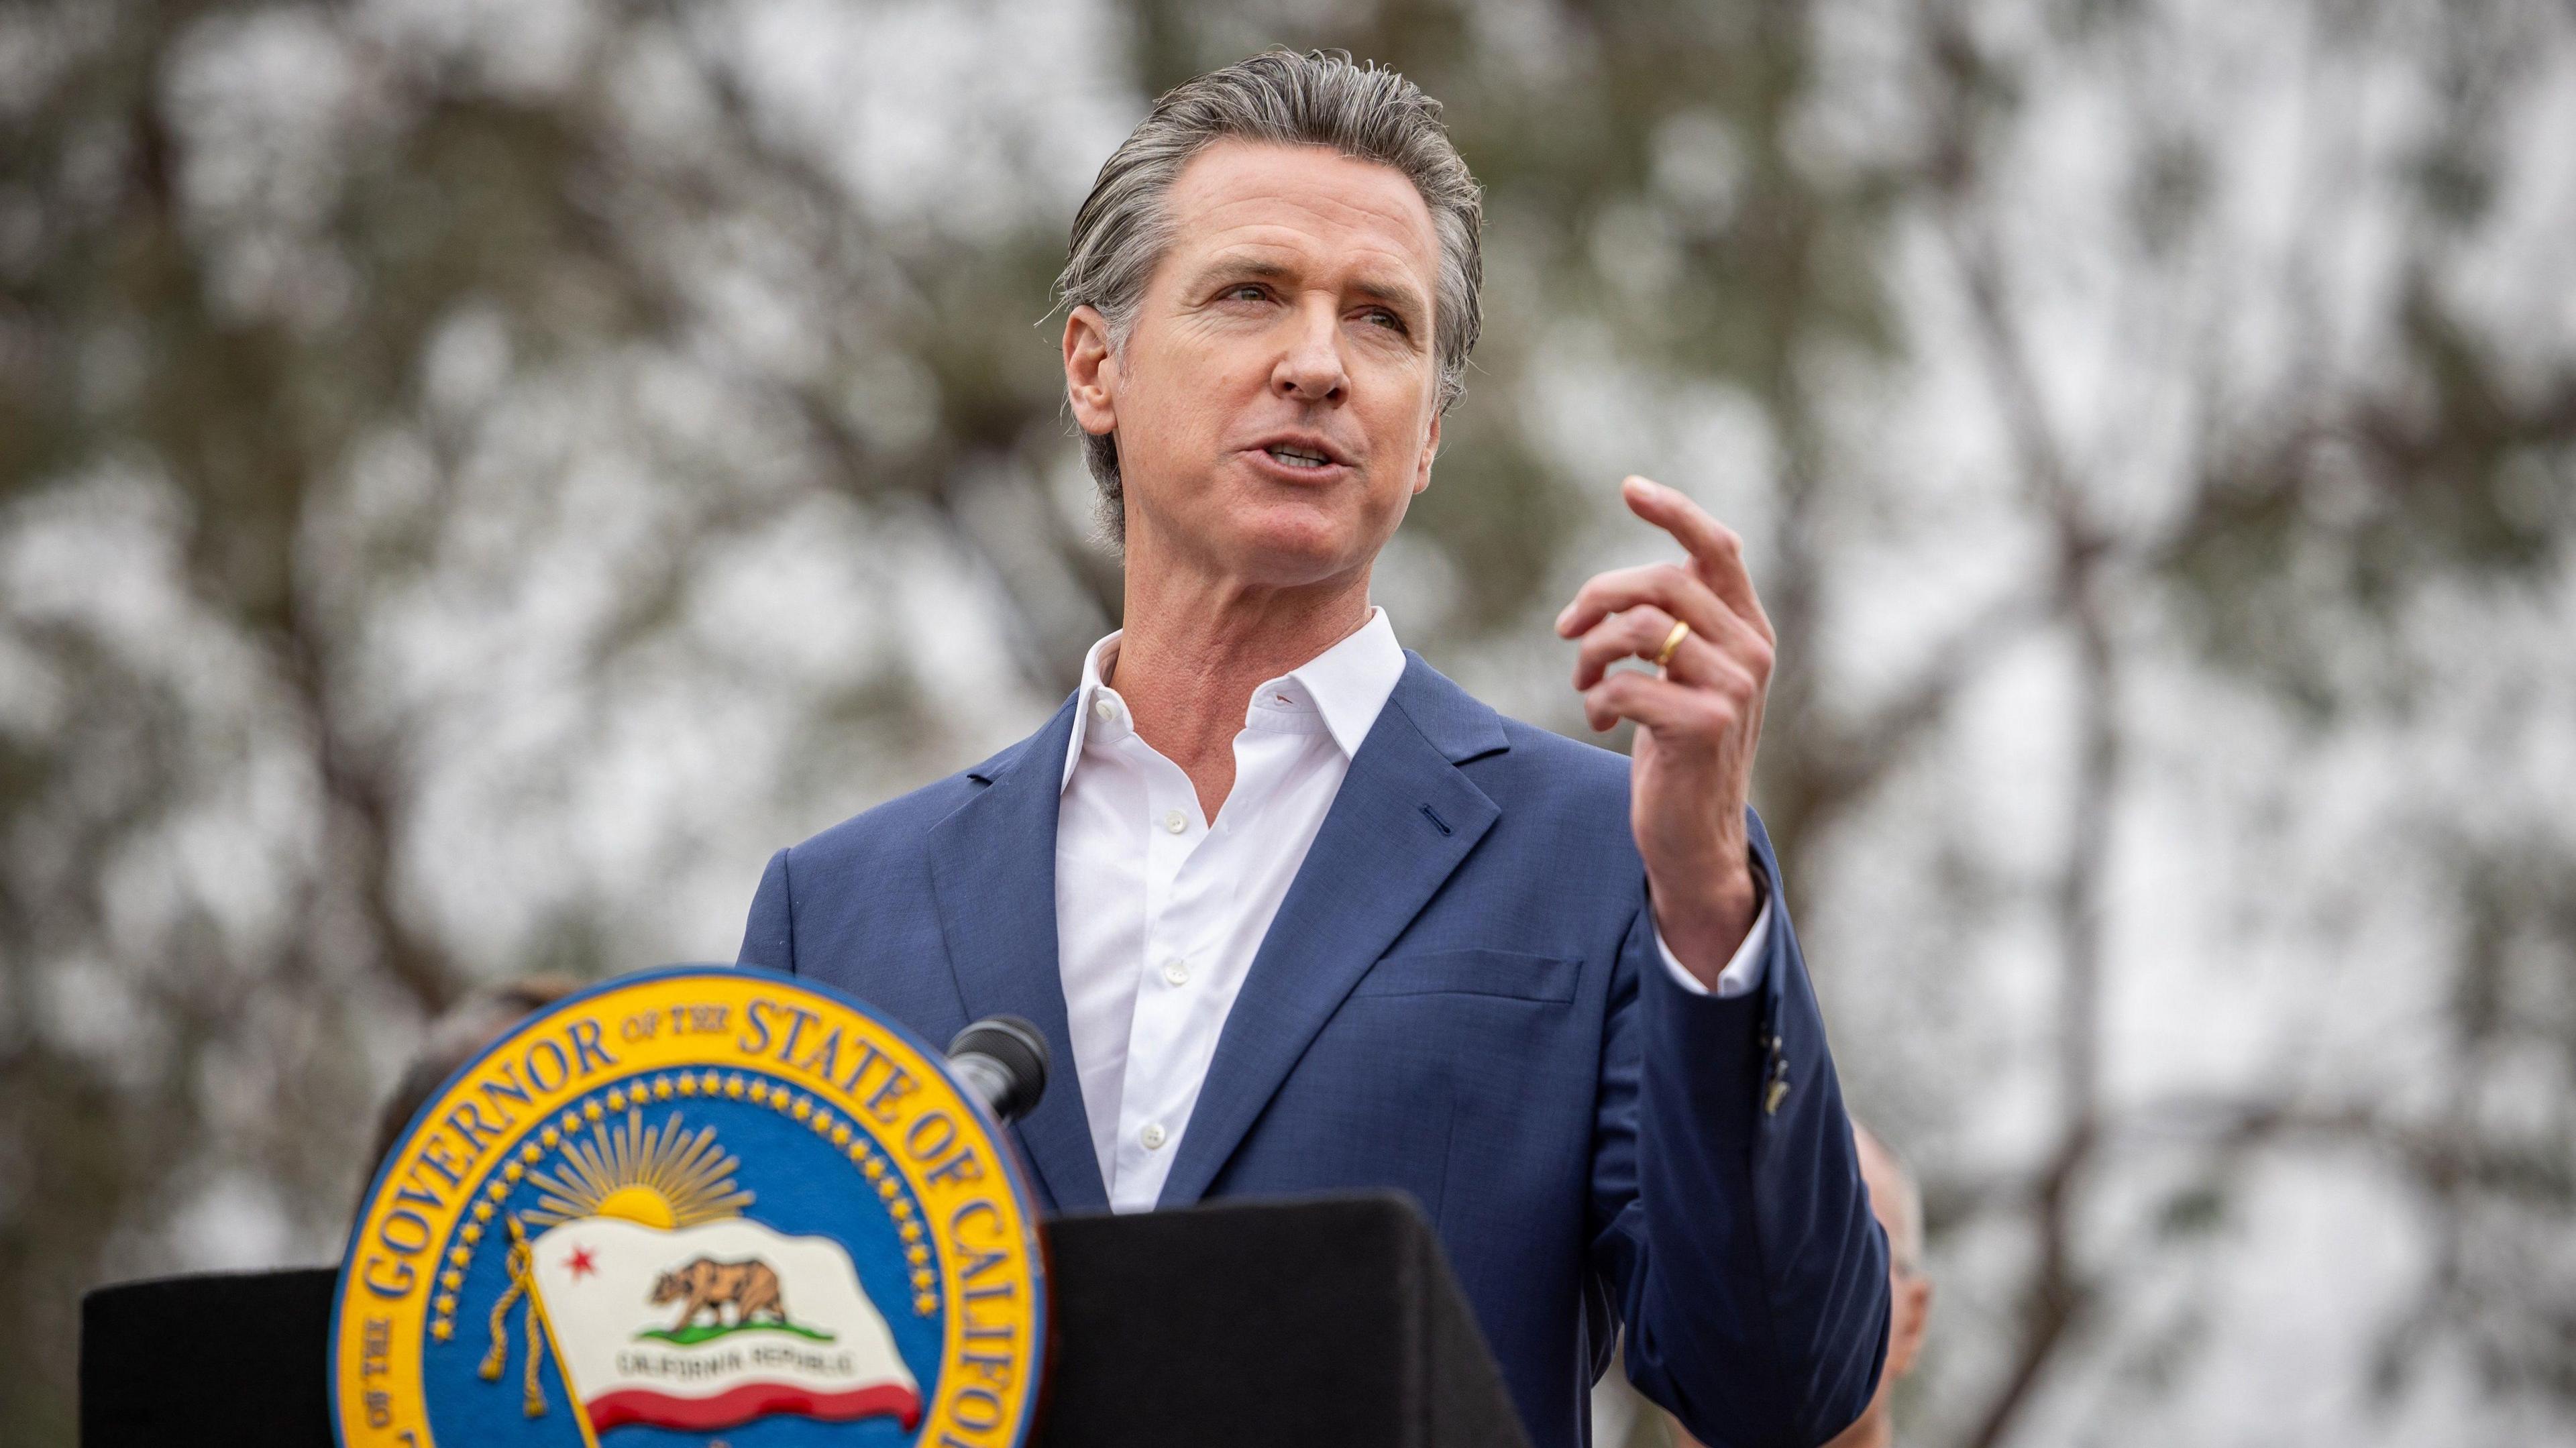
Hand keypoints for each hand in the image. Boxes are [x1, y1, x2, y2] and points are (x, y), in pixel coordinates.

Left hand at [1555, 476, 1773, 986]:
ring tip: (1584, 683)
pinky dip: (1599, 698)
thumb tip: (1614, 594)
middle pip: (1661, 582)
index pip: (1717, 548)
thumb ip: (1673, 628)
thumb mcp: (1683, 676)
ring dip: (1592, 651)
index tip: (1629, 489)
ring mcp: (1735, 688)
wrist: (1694, 833)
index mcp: (1747, 628)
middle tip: (1567, 628)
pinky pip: (1627, 683)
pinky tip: (1602, 719)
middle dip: (1599, 597)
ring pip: (1639, 627)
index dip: (1674, 512)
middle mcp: (1751, 651)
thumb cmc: (1678, 747)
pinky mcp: (1706, 726)